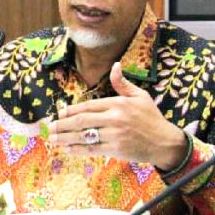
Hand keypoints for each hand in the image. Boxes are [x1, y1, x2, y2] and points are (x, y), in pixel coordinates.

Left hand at [48, 62, 186, 169]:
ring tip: (52, 139)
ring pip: (84, 136)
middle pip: (82, 120)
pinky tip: (66, 149)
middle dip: (62, 124)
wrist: (165, 142)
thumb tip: (115, 65)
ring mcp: (115, 135)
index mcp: (118, 103)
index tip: (59, 114)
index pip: (88, 106)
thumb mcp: (140, 96)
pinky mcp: (116, 149)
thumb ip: (122, 83)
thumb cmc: (151, 118)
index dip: (71, 110)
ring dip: (65, 138)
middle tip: (49, 127)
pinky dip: (77, 149)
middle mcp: (115, 118)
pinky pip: (92, 149)